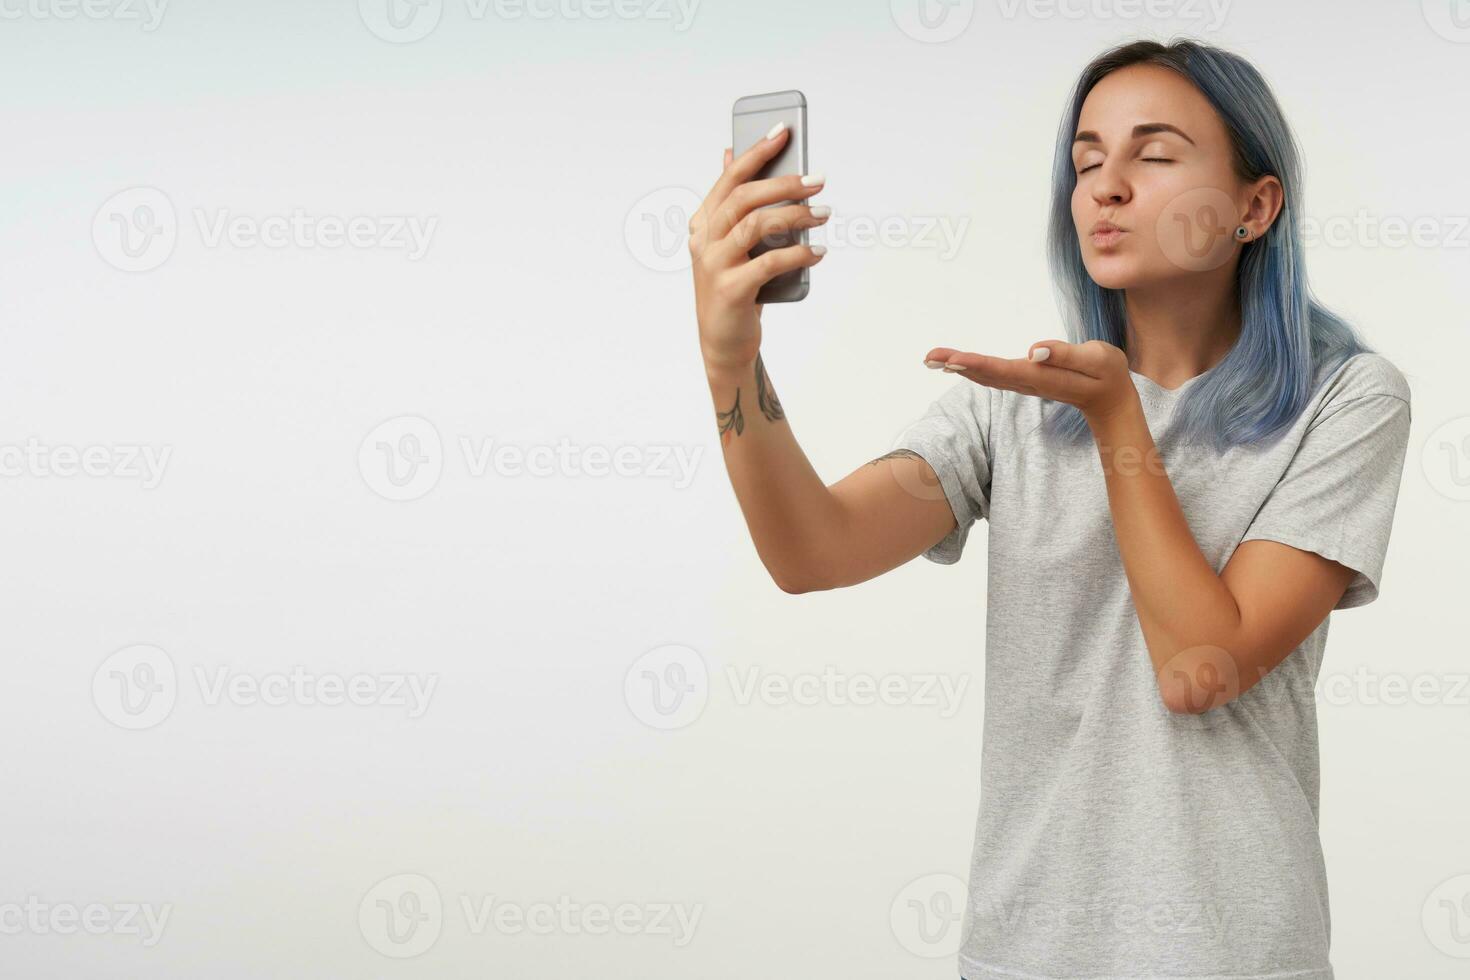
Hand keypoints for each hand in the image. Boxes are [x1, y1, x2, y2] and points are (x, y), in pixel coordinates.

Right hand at [688, 128, 828, 377]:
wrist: (724, 342)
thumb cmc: (733, 286)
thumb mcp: (729, 243)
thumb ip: (732, 203)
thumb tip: (731, 153)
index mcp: (704, 223)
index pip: (730, 178)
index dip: (756, 152)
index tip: (784, 131)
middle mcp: (704, 240)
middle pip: (744, 197)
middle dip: (785, 183)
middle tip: (818, 180)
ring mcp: (715, 265)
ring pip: (756, 225)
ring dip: (795, 215)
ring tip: (823, 214)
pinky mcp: (732, 290)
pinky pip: (770, 263)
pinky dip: (798, 254)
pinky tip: (818, 251)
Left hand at [925, 339, 1136, 423]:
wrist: (1111, 401)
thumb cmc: (1107, 375)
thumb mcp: (1097, 360)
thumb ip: (1066, 355)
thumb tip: (1033, 351)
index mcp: (1042, 376)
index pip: (1004, 370)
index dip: (977, 365)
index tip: (951, 360)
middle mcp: (1027, 382)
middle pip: (987, 374)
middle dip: (957, 365)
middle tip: (928, 357)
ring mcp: (1024, 383)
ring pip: (986, 376)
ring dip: (958, 367)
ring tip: (931, 359)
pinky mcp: (1024, 380)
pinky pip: (992, 375)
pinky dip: (971, 368)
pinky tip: (953, 364)